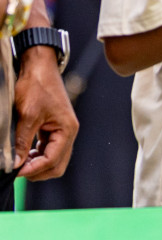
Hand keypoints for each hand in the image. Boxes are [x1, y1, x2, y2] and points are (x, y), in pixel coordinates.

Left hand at [13, 48, 77, 179]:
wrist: (39, 68)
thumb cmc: (37, 87)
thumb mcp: (27, 115)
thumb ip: (22, 142)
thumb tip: (16, 164)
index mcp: (67, 129)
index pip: (53, 160)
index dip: (33, 169)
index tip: (15, 172)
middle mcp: (68, 132)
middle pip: (57, 164)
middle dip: (38, 171)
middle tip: (17, 170)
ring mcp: (62, 131)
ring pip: (54, 159)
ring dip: (37, 164)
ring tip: (19, 162)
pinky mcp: (54, 128)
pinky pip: (49, 149)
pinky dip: (37, 155)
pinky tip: (24, 153)